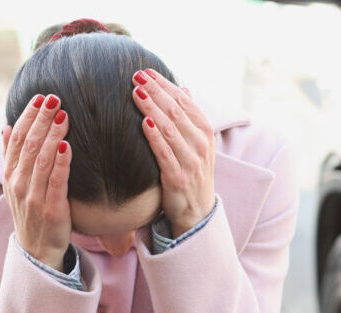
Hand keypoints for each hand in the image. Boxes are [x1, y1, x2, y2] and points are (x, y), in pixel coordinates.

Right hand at [1, 94, 72, 270]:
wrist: (37, 252)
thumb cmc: (32, 214)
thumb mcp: (16, 185)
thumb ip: (11, 156)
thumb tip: (5, 127)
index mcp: (10, 175)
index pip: (16, 139)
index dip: (28, 117)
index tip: (40, 97)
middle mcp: (18, 183)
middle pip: (28, 144)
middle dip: (41, 120)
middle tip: (55, 98)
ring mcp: (32, 197)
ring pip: (41, 159)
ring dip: (52, 134)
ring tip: (64, 114)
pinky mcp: (50, 209)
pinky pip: (55, 181)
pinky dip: (60, 162)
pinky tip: (67, 145)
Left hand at [131, 70, 214, 236]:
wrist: (197, 211)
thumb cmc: (192, 173)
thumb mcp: (197, 143)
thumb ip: (189, 117)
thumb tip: (183, 88)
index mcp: (205, 132)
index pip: (184, 101)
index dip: (165, 85)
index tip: (146, 72)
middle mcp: (201, 144)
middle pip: (176, 111)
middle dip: (155, 91)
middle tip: (135, 76)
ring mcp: (191, 161)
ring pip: (170, 128)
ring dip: (152, 108)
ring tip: (135, 92)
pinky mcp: (178, 178)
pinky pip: (164, 153)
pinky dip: (154, 136)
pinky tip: (143, 122)